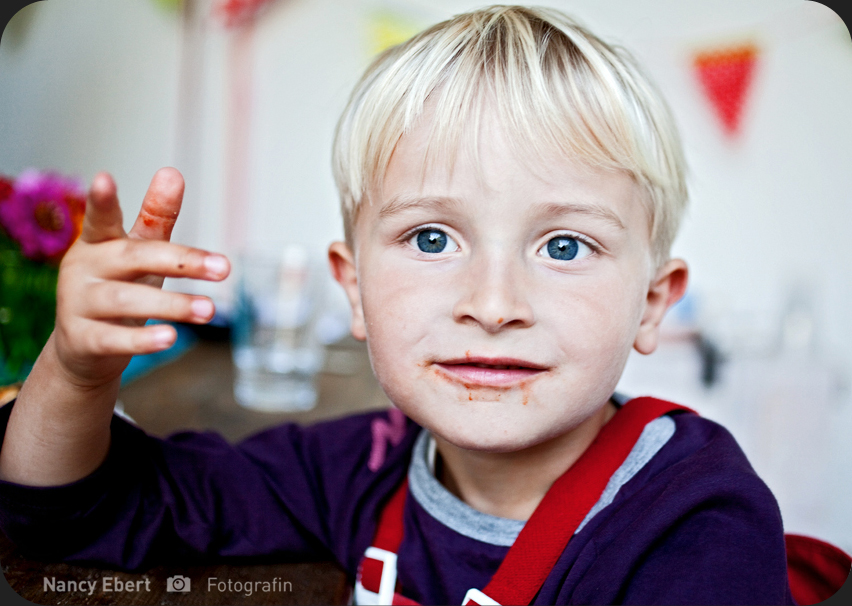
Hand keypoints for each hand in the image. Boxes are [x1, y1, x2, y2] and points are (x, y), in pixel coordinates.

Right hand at [52, 167, 229, 388]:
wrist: (84, 347)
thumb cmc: (120, 286)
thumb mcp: (138, 252)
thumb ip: (155, 217)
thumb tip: (172, 172)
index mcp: (97, 242)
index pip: (100, 218)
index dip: (101, 200)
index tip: (103, 177)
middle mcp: (83, 269)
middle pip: (133, 258)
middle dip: (181, 261)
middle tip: (226, 268)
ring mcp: (78, 305)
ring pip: (126, 301)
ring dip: (172, 305)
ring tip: (210, 310)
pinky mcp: (82, 340)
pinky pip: (113, 339)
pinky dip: (143, 340)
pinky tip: (171, 338)